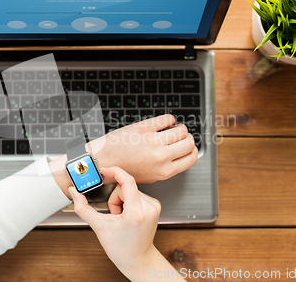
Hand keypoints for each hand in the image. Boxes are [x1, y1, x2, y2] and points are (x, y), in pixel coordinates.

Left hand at [49, 114, 197, 199]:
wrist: (102, 161)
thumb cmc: (123, 169)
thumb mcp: (150, 176)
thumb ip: (167, 167)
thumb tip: (180, 155)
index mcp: (165, 171)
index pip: (193, 157)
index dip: (192, 150)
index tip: (187, 147)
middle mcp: (161, 157)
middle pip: (190, 142)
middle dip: (187, 138)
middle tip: (179, 137)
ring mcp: (153, 141)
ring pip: (182, 129)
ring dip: (179, 128)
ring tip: (171, 129)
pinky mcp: (144, 128)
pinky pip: (168, 118)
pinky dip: (168, 119)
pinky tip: (163, 122)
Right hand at [69, 166, 184, 281]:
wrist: (138, 259)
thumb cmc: (121, 248)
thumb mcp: (99, 227)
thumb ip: (83, 208)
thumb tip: (74, 192)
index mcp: (136, 213)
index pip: (127, 181)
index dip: (114, 172)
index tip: (105, 171)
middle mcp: (148, 208)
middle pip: (125, 187)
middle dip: (115, 198)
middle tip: (114, 215)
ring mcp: (153, 206)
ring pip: (130, 189)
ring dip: (122, 200)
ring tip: (122, 218)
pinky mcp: (155, 206)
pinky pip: (137, 194)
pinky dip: (129, 202)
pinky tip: (128, 216)